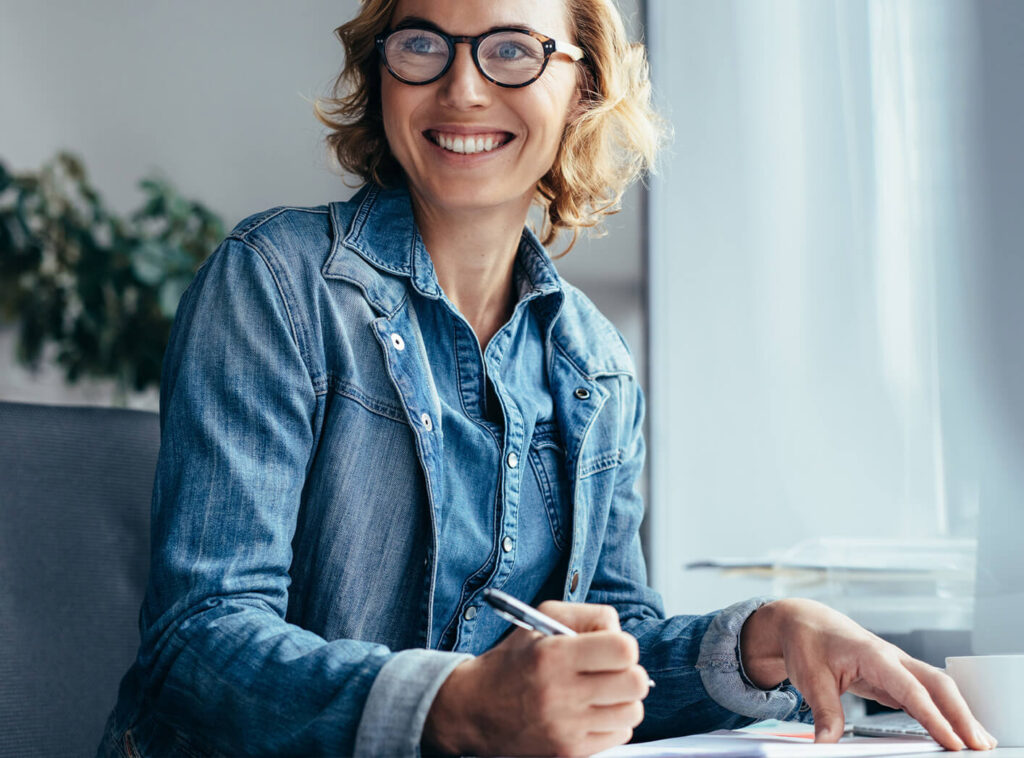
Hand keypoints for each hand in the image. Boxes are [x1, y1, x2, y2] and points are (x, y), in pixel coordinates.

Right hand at [423, 601, 650, 755]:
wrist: (474, 708)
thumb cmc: (513, 660)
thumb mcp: (541, 620)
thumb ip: (588, 616)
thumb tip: (621, 634)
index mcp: (555, 655)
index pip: (624, 650)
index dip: (623, 645)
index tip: (609, 648)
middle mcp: (562, 693)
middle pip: (636, 683)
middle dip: (629, 672)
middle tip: (610, 670)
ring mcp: (567, 727)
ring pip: (633, 711)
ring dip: (623, 699)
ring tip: (600, 692)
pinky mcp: (569, 751)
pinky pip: (619, 735)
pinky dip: (611, 722)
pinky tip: (590, 712)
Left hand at [740, 598, 997, 750]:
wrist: (803, 621)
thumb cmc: (808, 643)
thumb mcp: (810, 678)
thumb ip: (824, 712)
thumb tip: (826, 744)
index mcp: (873, 654)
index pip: (911, 690)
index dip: (934, 717)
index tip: (952, 741)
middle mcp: (891, 658)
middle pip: (937, 685)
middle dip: (961, 714)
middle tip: (979, 745)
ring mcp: (895, 667)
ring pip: (936, 688)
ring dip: (958, 713)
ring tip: (978, 742)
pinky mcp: (892, 677)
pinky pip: (924, 694)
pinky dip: (941, 712)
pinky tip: (952, 731)